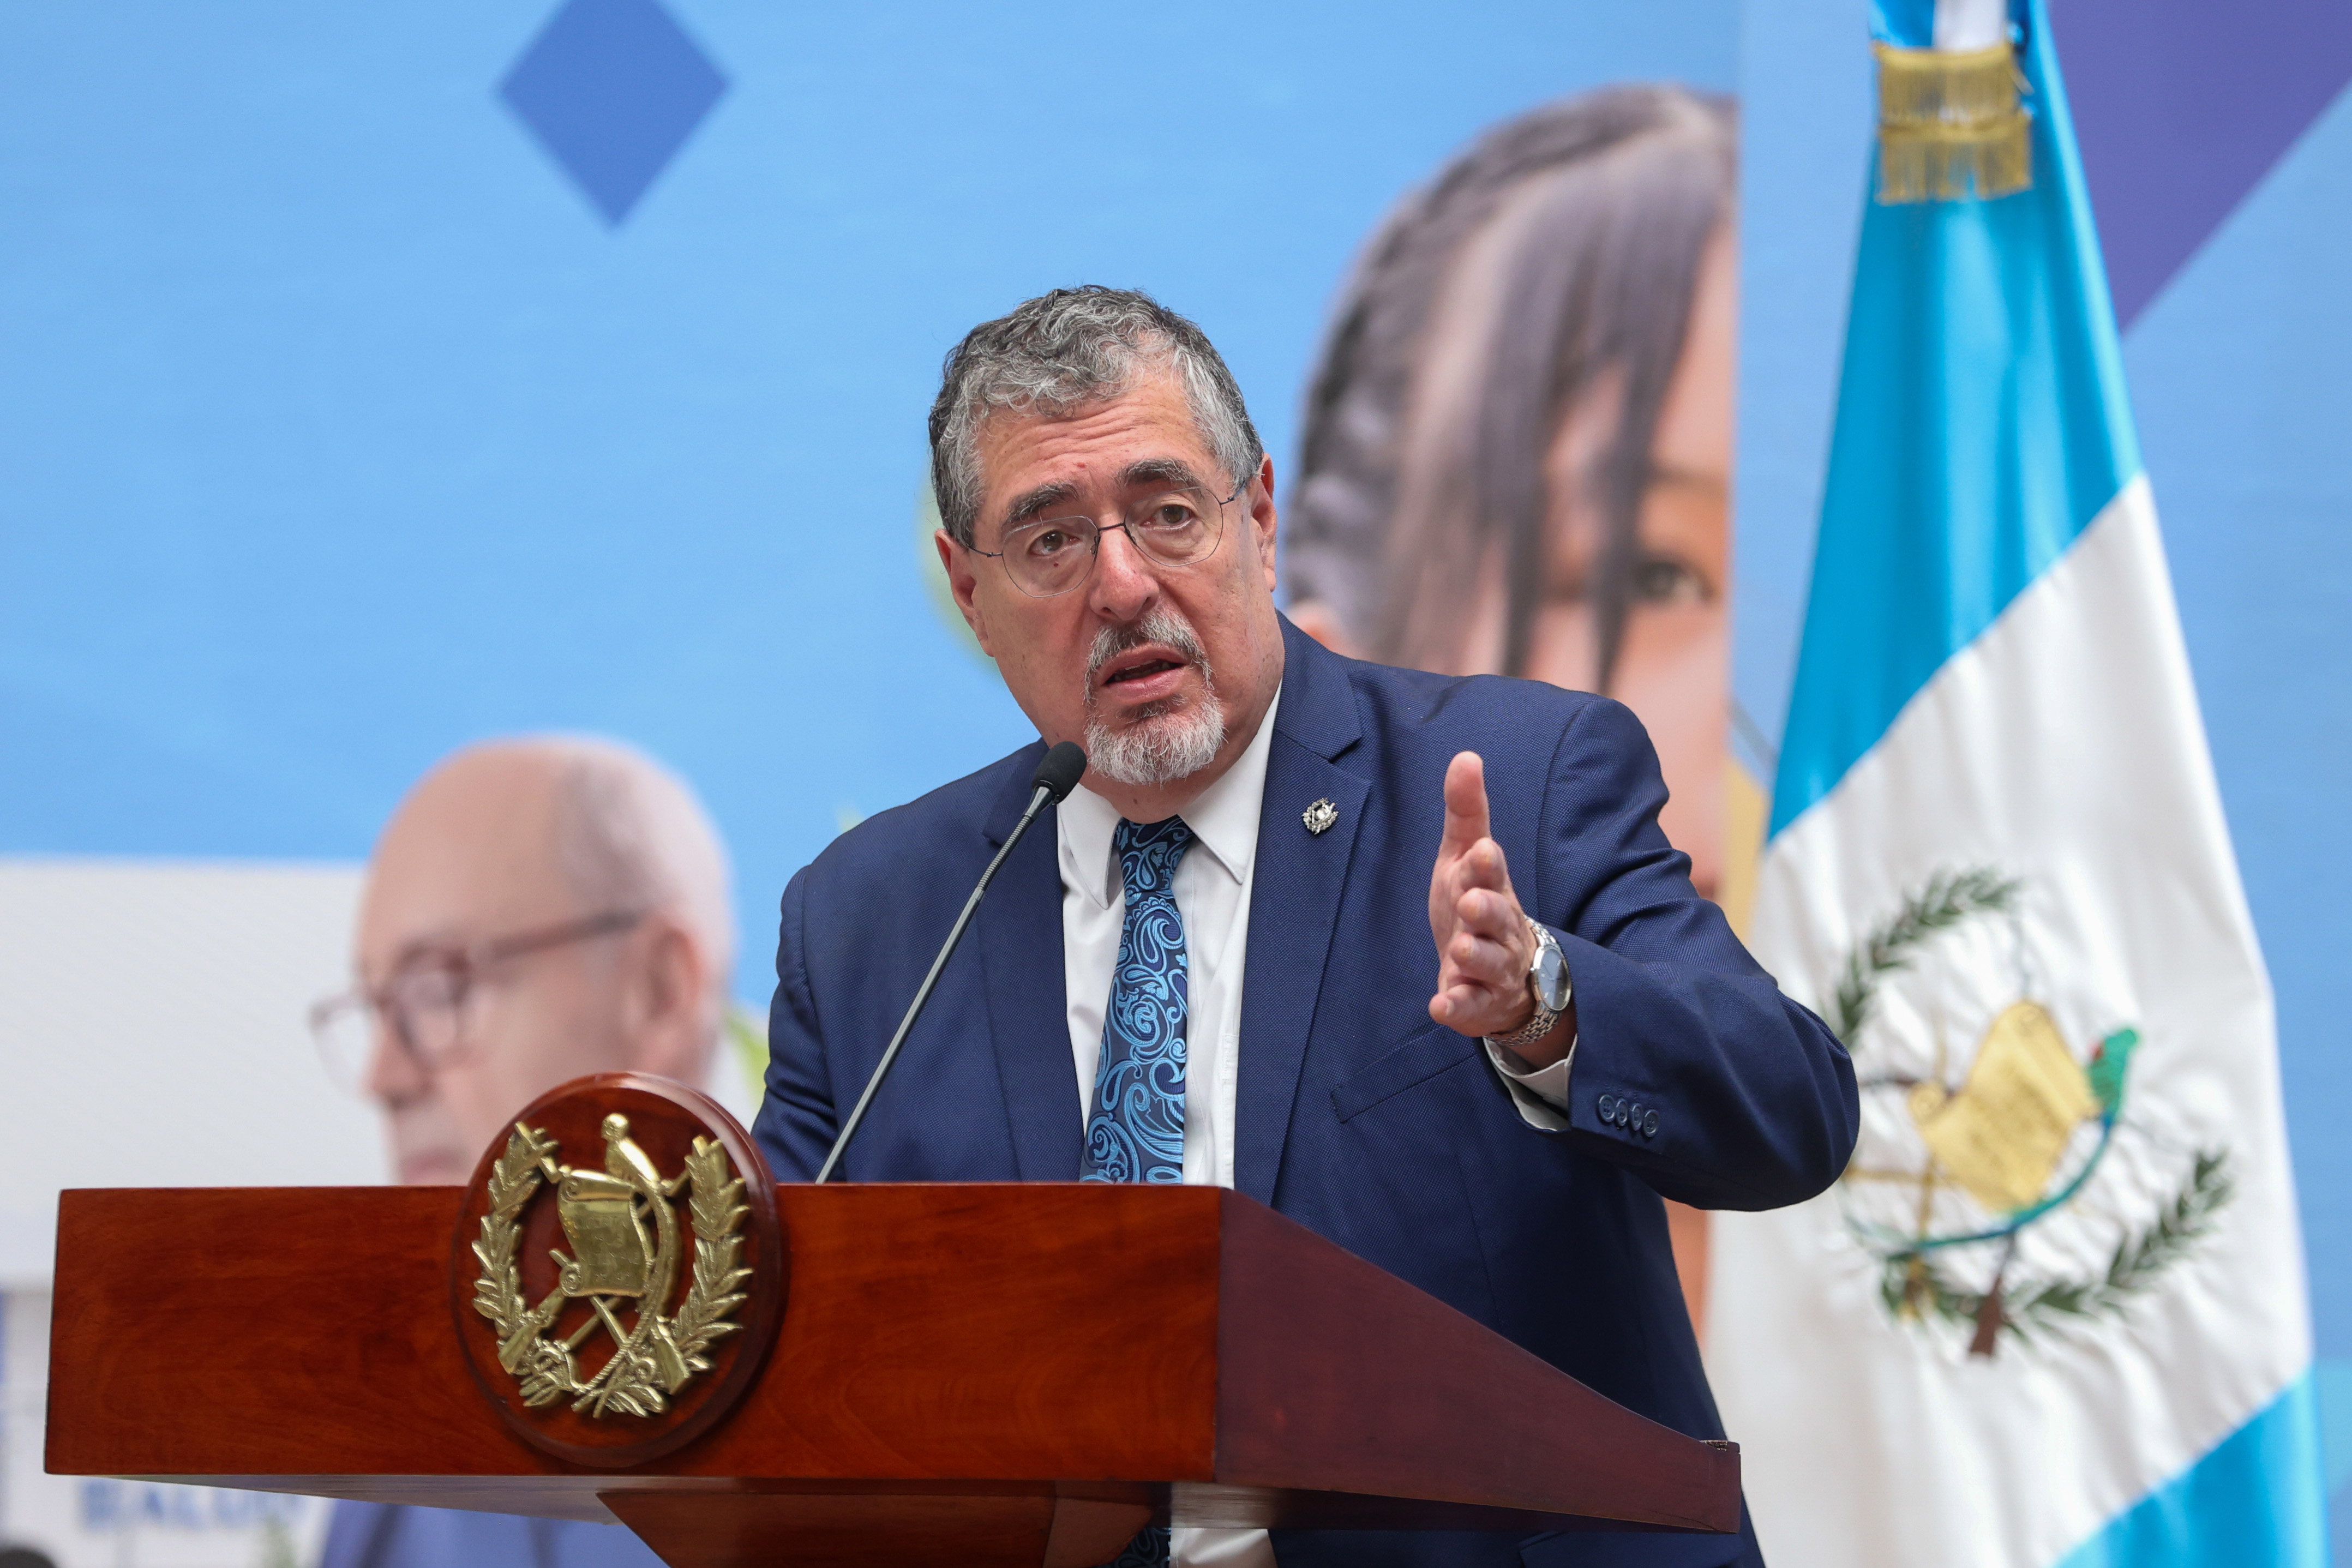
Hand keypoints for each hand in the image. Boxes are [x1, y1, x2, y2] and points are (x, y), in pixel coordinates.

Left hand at [1428, 752, 1562, 1060]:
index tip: (1482, 850)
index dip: (1487, 865)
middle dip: (1486, 910)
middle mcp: (1500, 929)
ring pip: (1489, 962)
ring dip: (1475, 955)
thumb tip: (1466, 756)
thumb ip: (1466, 813)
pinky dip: (1457, 1006)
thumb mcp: (1465, 858)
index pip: (1492, 873)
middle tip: (1471, 903)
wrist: (1507, 977)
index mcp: (1492, 888)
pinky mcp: (1480, 1003)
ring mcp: (1493, 969)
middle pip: (1497, 918)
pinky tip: (1440, 1005)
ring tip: (1460, 948)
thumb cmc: (1478, 904)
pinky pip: (1471, 1007)